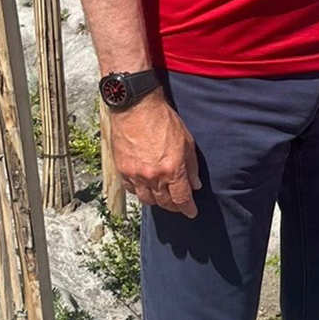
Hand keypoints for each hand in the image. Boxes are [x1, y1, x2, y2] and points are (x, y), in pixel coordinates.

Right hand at [109, 90, 201, 217]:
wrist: (136, 107)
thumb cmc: (164, 119)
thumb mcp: (187, 140)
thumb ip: (192, 165)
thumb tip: (195, 184)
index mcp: (172, 169)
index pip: (181, 199)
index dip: (188, 209)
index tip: (192, 212)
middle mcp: (153, 177)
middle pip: (165, 202)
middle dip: (174, 206)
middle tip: (180, 205)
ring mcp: (136, 175)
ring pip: (147, 200)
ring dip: (158, 202)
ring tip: (164, 198)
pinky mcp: (123, 171)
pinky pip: (133, 190)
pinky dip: (141, 192)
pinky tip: (146, 188)